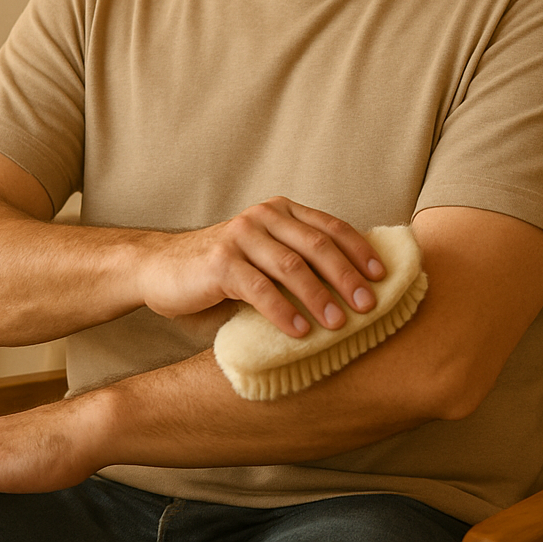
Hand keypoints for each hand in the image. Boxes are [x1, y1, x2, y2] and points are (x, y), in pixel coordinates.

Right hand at [139, 197, 384, 338]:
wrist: (161, 269)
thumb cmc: (222, 270)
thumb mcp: (264, 257)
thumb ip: (298, 261)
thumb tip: (353, 289)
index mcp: (281, 211)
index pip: (330, 227)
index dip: (359, 250)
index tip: (382, 277)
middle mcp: (263, 216)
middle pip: (317, 245)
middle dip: (347, 276)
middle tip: (370, 305)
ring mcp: (240, 236)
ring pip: (291, 266)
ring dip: (319, 296)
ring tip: (339, 324)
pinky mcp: (220, 262)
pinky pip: (259, 288)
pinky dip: (283, 311)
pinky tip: (300, 331)